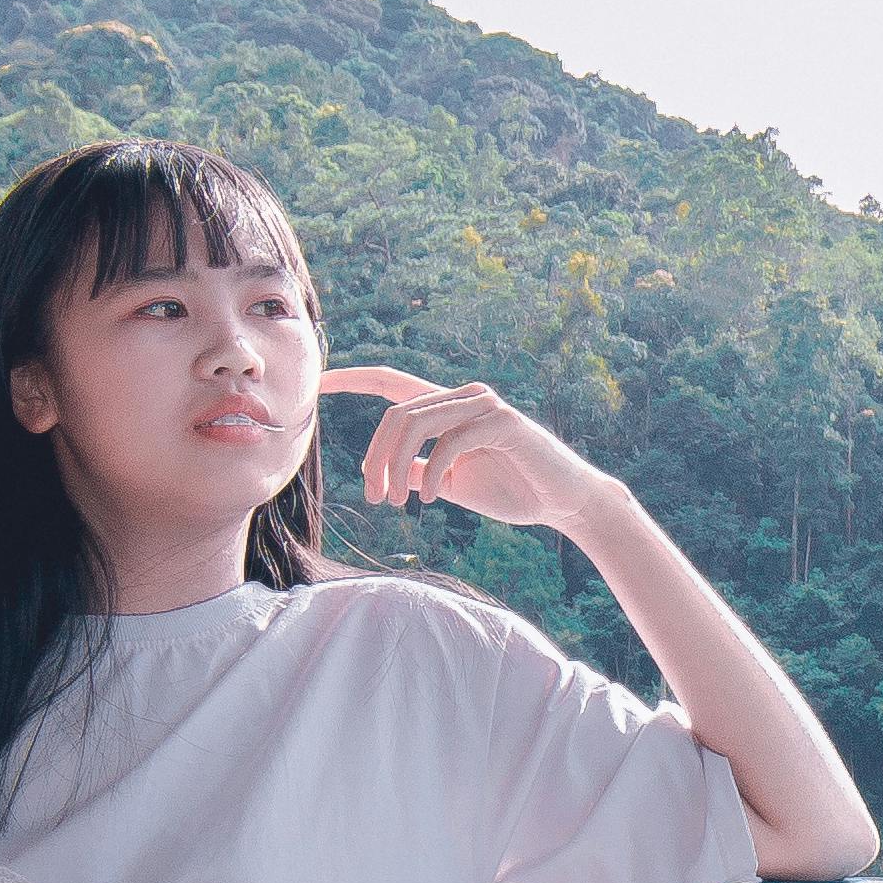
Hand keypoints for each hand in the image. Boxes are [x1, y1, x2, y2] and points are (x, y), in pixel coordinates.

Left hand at [318, 367, 615, 535]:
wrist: (565, 502)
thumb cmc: (512, 490)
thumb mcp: (453, 483)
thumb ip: (420, 470)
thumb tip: (390, 470)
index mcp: (449, 405)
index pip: (392, 382)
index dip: (353, 379)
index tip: (318, 384)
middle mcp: (465, 395)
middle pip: (395, 412)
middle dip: (374, 457)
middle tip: (373, 498)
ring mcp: (486, 405)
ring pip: (415, 422)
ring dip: (394, 466)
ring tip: (394, 503)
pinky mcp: (504, 423)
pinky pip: (449, 442)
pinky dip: (433, 473)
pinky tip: (431, 499)